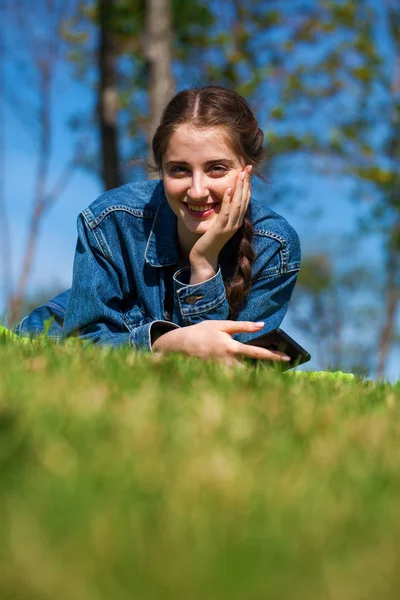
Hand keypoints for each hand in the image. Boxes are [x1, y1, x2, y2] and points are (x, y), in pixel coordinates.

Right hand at [152, 320, 290, 366]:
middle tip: (281, 368)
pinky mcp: (216, 375)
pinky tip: (249, 373)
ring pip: (243, 376)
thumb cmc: (201, 332)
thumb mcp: (221, 325)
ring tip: (267, 371)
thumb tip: (262, 325)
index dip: (274, 356)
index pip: (257, 353)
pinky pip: (233, 378)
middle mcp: (228, 362)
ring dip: (255, 374)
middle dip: (267, 371)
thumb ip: (243, 326)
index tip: (288, 358)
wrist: (179, 346)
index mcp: (231, 347)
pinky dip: (242, 376)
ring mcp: (222, 371)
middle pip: (253, 370)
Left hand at [189, 165, 252, 282]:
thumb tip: (224, 199)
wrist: (204, 258)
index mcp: (236, 220)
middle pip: (244, 199)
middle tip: (248, 167)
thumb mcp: (218, 224)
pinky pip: (226, 213)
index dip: (247, 184)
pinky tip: (228, 190)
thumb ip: (223, 213)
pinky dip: (228, 201)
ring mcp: (229, 227)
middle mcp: (236, 223)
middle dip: (246, 182)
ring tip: (240, 174)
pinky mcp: (221, 230)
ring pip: (238, 204)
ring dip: (240, 188)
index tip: (247, 170)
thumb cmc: (209, 240)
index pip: (245, 199)